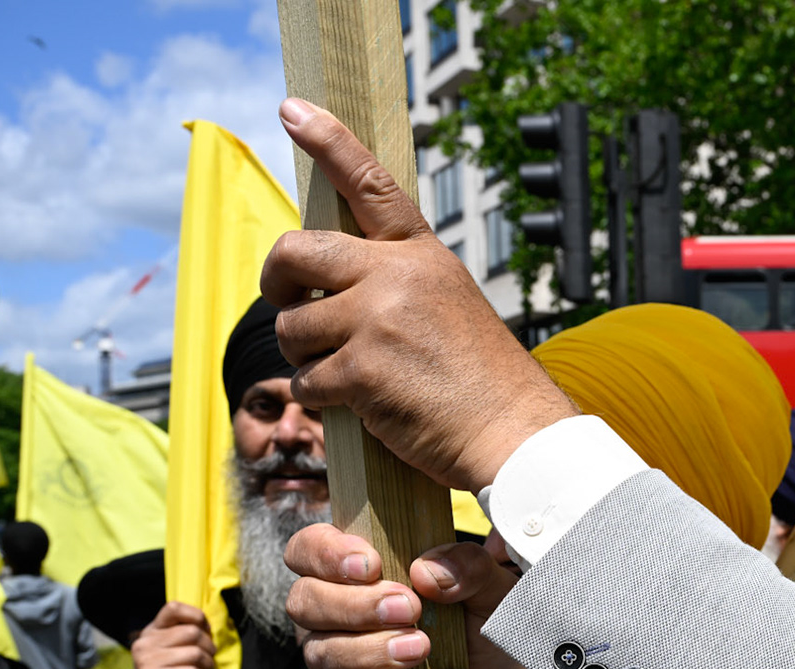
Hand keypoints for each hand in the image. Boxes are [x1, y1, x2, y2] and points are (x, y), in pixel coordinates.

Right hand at [129, 602, 215, 668]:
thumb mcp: (170, 654)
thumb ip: (182, 637)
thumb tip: (208, 625)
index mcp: (150, 632)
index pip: (173, 607)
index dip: (197, 616)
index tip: (206, 631)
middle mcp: (144, 644)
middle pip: (192, 632)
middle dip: (209, 648)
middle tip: (208, 662)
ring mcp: (146, 662)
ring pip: (195, 654)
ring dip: (208, 667)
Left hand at [260, 99, 573, 492]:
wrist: (516, 433)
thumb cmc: (485, 383)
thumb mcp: (451, 307)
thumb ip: (396, 285)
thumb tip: (327, 288)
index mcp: (423, 256)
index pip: (369, 184)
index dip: (327, 141)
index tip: (292, 109)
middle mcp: (397, 277)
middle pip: (297, 252)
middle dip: (277, 281)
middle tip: (285, 300)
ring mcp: (377, 321)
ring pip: (293, 326)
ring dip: (306, 356)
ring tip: (347, 375)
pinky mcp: (361, 370)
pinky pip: (307, 379)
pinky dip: (323, 398)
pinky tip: (359, 406)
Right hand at [286, 526, 529, 668]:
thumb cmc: (477, 629)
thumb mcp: (490, 590)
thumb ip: (470, 567)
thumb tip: (427, 571)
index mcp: (356, 571)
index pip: (308, 549)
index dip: (327, 553)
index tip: (372, 564)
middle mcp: (334, 611)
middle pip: (305, 599)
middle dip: (355, 604)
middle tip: (409, 609)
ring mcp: (334, 657)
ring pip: (321, 650)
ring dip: (370, 649)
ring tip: (420, 649)